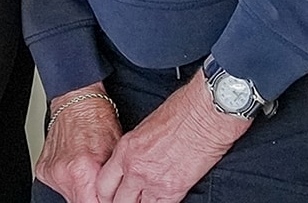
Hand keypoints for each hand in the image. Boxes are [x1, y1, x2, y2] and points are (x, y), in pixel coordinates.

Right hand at [34, 85, 121, 202]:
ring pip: (70, 197)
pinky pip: (59, 186)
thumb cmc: (99, 123)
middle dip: (94, 198)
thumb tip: (117, 198)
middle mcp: (64, 173)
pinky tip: (77, 167)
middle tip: (101, 186)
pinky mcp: (43, 170)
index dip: (106, 202)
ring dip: (82, 191)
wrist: (77, 103)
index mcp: (84, 171)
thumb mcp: (116, 156)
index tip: (110, 197)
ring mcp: (51, 172)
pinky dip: (70, 182)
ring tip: (90, 173)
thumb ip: (113, 185)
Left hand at [95, 72, 249, 202]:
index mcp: (124, 150)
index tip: (112, 197)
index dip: (107, 195)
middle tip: (126, 202)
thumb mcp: (144, 129)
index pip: (103, 184)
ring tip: (144, 201)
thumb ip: (135, 151)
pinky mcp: (173, 190)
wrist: (204, 115)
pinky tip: (160, 202)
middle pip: (117, 200)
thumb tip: (134, 165)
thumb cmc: (180, 113)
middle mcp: (134, 168)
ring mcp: (152, 181)